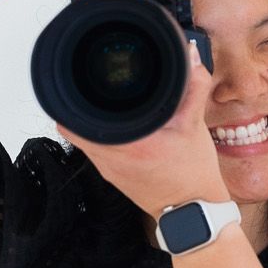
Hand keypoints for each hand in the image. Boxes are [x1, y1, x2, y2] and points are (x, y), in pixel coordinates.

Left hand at [56, 36, 227, 218]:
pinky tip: (113, 124)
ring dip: (87, 119)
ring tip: (99, 101)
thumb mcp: (195, 126)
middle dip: (79, 102)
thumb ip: (193, 87)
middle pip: (72, 125)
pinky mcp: (111, 175)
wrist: (191, 211)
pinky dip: (97, 133)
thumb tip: (191, 56)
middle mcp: (111, 158)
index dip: (76, 94)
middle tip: (88, 84)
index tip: (80, 78)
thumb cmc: (193, 174)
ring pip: (81, 137)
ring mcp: (108, 169)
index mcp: (130, 143)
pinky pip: (92, 148)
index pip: (80, 117)